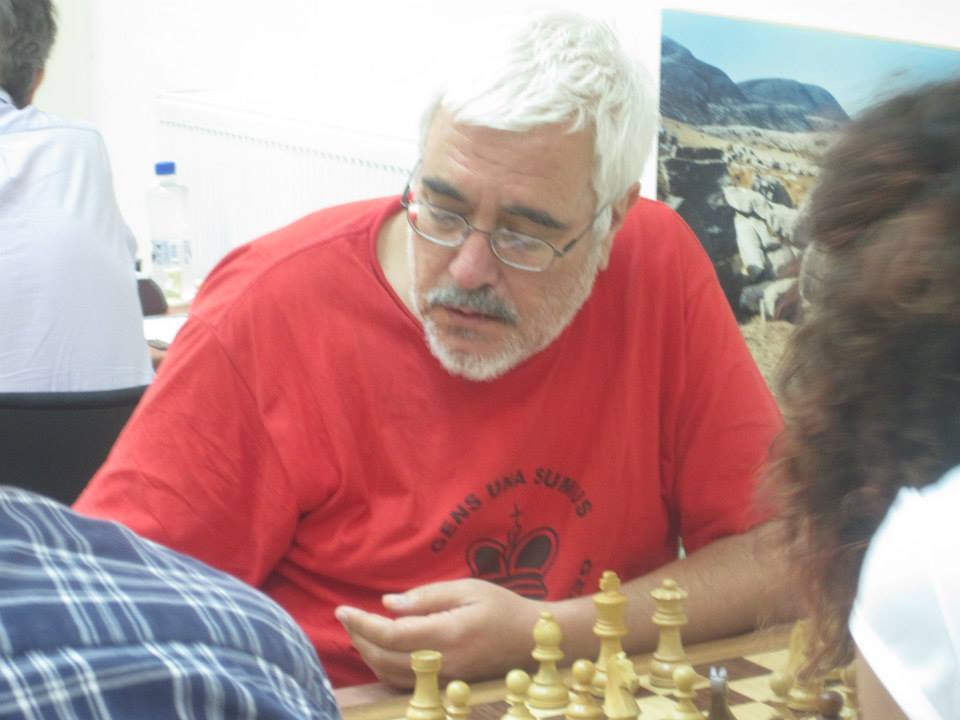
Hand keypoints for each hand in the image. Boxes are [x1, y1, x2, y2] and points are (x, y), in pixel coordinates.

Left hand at [335, 578, 545, 687]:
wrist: (531, 639)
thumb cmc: (502, 606)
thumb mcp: (467, 589)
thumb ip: (427, 597)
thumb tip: (389, 604)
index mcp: (449, 634)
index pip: (393, 634)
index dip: (362, 624)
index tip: (341, 610)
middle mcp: (443, 663)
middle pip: (385, 658)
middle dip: (359, 639)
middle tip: (346, 618)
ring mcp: (443, 679)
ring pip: (391, 675)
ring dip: (368, 654)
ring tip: (357, 631)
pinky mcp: (445, 685)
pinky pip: (404, 682)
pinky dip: (383, 666)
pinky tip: (379, 648)